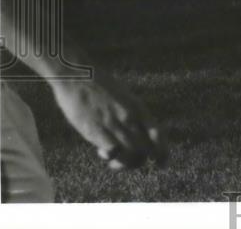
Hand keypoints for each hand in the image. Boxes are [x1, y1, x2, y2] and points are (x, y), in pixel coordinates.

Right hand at [51, 70, 165, 169]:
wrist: (78, 76)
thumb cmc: (99, 86)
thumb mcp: (124, 97)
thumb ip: (131, 114)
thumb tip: (135, 132)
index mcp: (138, 108)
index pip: (158, 134)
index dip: (162, 151)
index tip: (160, 162)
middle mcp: (129, 117)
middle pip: (145, 149)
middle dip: (141, 161)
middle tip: (130, 162)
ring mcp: (114, 124)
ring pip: (130, 154)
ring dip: (125, 163)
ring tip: (115, 162)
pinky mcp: (96, 130)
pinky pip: (112, 152)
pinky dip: (111, 157)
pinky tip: (103, 152)